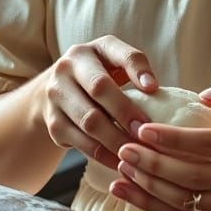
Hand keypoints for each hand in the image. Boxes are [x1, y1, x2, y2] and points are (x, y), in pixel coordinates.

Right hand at [38, 35, 157, 171]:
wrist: (55, 92)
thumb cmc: (99, 77)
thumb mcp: (115, 65)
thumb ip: (135, 72)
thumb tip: (157, 93)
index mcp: (94, 49)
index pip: (120, 54)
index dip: (138, 71)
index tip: (154, 88)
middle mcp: (69, 66)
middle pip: (99, 88)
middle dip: (125, 112)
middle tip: (146, 130)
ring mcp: (57, 94)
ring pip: (89, 120)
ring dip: (116, 139)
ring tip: (138, 152)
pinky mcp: (53, 122)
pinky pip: (80, 142)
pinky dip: (103, 154)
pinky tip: (120, 162)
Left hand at [110, 67, 210, 210]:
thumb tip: (205, 96)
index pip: (210, 146)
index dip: (173, 140)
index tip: (142, 129)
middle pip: (194, 179)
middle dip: (153, 166)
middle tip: (123, 148)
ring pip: (189, 202)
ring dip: (152, 189)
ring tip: (122, 170)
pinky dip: (159, 205)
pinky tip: (133, 190)